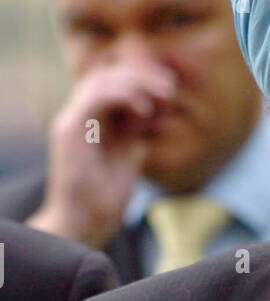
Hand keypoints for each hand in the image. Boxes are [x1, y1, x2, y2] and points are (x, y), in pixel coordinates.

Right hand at [29, 58, 176, 248]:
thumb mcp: (127, 157)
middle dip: (141, 75)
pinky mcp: (70, 131)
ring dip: (135, 82)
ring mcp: (70, 122)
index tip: (168, 89)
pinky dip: (123, 96)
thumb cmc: (103, 199)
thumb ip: (134, 134)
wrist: (84, 225)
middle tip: (169, 88)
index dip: (139, 79)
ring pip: (100, 80)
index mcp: (89, 122)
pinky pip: (96, 97)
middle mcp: (77, 118)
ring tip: (162, 95)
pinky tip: (145, 111)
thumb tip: (153, 114)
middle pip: (105, 75)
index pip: (110, 83)